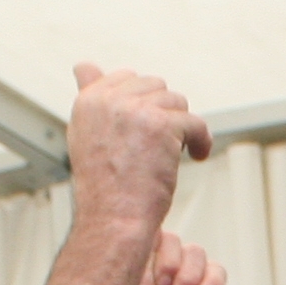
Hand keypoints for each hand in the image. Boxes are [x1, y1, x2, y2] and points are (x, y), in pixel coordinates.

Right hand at [64, 63, 208, 235]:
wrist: (115, 219)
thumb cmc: (105, 186)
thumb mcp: (87, 134)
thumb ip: (90, 96)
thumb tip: (84, 65)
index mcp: (88, 100)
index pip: (127, 77)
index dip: (143, 105)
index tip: (145, 134)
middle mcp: (108, 99)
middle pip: (155, 86)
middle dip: (164, 114)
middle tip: (161, 147)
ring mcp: (135, 110)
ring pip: (177, 102)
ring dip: (182, 128)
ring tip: (176, 154)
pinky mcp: (161, 124)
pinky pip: (194, 122)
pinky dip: (200, 141)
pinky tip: (197, 156)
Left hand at [123, 231, 231, 284]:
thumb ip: (135, 257)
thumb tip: (145, 227)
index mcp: (149, 266)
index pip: (168, 238)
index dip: (169, 252)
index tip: (159, 280)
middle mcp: (173, 276)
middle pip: (194, 251)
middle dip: (186, 270)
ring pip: (214, 268)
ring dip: (207, 282)